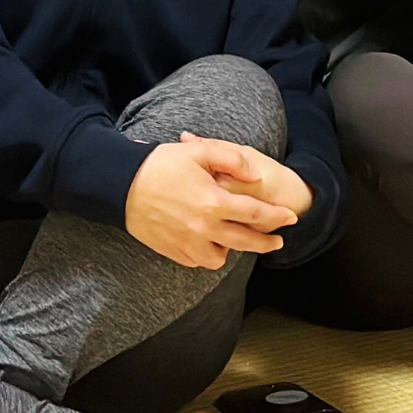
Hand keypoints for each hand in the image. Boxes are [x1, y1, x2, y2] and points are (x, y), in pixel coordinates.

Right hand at [125, 139, 299, 268]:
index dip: (277, 217)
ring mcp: (187, 242)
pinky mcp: (172, 251)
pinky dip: (207, 254)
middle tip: (278, 242)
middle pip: (245, 242)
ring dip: (231, 249)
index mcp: (214, 202)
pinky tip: (210, 243)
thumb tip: (254, 176)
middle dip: (266, 243)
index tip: (291, 218)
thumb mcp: (200, 151)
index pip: (256, 214)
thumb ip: (232, 160)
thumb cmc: (161, 164)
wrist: (121, 186)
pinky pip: (197, 261)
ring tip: (235, 238)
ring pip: (220, 258)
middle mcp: (204, 228)